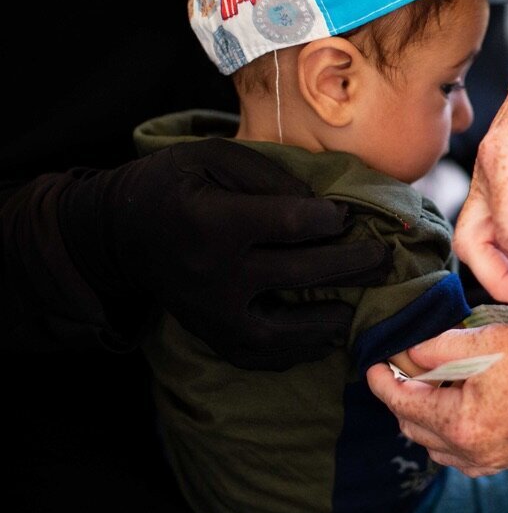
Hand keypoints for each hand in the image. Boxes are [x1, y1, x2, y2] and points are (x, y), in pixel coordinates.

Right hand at [61, 138, 389, 369]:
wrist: (118, 234)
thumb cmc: (173, 184)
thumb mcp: (213, 156)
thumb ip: (269, 176)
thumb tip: (322, 206)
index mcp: (215, 221)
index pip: (294, 225)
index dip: (331, 220)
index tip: (347, 216)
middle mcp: (214, 274)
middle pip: (302, 275)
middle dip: (354, 265)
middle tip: (383, 258)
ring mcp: (211, 313)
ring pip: (284, 333)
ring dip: (329, 323)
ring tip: (357, 309)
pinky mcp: (210, 335)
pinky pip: (260, 356)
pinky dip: (297, 352)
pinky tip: (324, 337)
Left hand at [367, 323, 507, 474]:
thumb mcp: (491, 342)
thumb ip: (442, 347)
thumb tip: (411, 352)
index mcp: (461, 426)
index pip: (403, 405)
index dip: (383, 382)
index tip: (373, 365)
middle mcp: (474, 452)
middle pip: (417, 430)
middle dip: (404, 400)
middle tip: (405, 368)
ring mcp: (495, 460)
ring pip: (441, 446)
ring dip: (429, 418)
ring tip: (437, 383)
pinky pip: (468, 452)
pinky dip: (455, 430)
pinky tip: (468, 402)